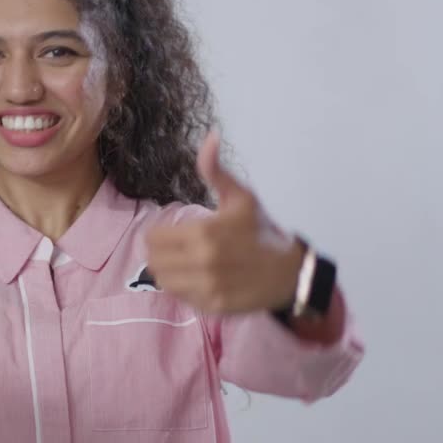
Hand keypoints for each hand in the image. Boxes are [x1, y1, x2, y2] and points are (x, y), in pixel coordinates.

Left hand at [145, 130, 302, 314]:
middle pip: (153, 261)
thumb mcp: (240, 198)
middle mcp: (202, 262)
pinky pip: (180, 297)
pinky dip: (183, 288)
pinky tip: (198, 278)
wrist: (288, 272)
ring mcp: (207, 287)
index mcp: (204, 233)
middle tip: (174, 248)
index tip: (169, 232)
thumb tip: (210, 136)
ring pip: (163, 280)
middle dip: (159, 252)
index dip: (157, 233)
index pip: (153, 238)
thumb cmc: (260, 231)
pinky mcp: (212, 306)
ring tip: (184, 263)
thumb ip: (216, 171)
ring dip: (168, 271)